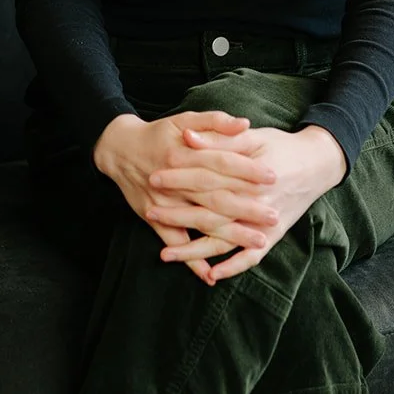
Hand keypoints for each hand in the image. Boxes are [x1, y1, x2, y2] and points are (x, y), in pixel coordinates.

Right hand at [93, 110, 277, 282]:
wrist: (119, 150)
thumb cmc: (158, 134)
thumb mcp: (184, 119)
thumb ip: (215, 121)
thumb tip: (245, 123)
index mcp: (185, 153)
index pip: (222, 162)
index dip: (247, 170)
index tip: (273, 176)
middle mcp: (175, 180)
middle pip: (216, 196)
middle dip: (246, 208)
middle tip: (274, 215)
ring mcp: (165, 203)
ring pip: (201, 221)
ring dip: (230, 235)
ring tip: (258, 242)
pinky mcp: (155, 220)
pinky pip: (175, 242)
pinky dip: (191, 259)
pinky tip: (210, 274)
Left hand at [146, 123, 346, 281]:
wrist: (317, 164)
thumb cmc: (281, 146)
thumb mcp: (251, 137)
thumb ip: (219, 140)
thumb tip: (186, 137)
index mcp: (247, 175)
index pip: (205, 177)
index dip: (179, 178)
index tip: (154, 178)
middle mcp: (255, 203)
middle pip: (209, 211)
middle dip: (177, 213)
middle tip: (150, 212)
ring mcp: (264, 223)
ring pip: (224, 240)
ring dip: (194, 249)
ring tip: (165, 254)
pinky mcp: (273, 235)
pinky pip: (250, 258)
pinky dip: (232, 267)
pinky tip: (210, 275)